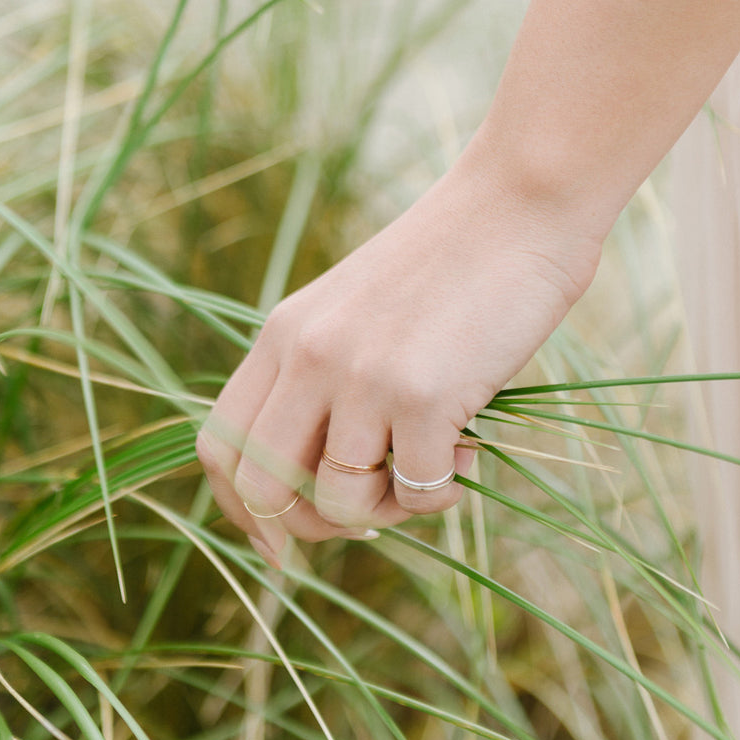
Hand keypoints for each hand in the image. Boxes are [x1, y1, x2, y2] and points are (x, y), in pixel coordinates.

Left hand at [195, 140, 604, 562]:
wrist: (518, 203)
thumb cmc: (450, 263)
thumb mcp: (355, 310)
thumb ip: (322, 377)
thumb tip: (316, 484)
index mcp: (283, 333)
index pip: (220, 445)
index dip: (242, 508)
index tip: (283, 536)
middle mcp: (308, 355)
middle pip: (260, 490)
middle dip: (311, 526)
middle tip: (370, 505)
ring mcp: (362, 375)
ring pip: (338, 506)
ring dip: (387, 512)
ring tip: (428, 466)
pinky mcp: (423, 394)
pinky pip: (418, 495)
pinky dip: (444, 495)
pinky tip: (467, 450)